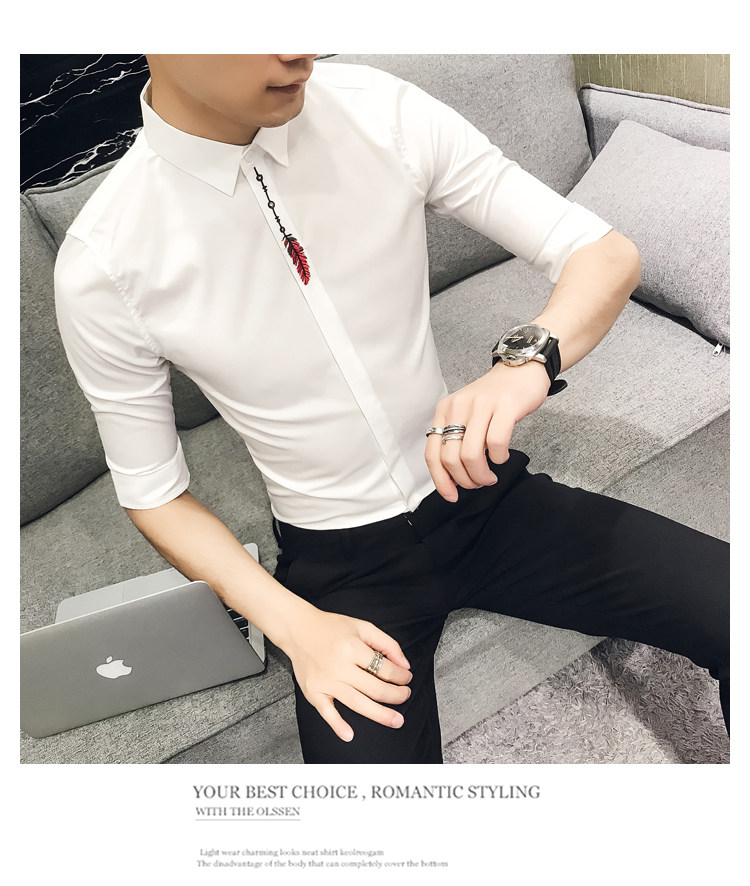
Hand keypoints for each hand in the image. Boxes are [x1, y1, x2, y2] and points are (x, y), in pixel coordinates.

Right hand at [284, 606, 412, 741]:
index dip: (401, 676)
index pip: (385, 669)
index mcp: (352, 648)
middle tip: (405, 696)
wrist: (298, 629)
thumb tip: (404, 665)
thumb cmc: (331, 627)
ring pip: (358, 703)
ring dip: (380, 714)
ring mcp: (326, 681)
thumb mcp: (362, 627)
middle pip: (375, 689)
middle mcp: (339, 666)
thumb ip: (386, 643)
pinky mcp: (313, 691)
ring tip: (396, 720)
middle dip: (396, 695)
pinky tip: (349, 735)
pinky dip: (337, 725)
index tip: (407, 678)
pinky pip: (327, 712)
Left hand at [426, 360, 549, 500]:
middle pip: (451, 458)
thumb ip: (457, 439)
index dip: (440, 480)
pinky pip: (496, 442)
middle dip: (465, 480)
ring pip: (471, 454)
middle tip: (479, 483)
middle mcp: (458, 407)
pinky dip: (499, 457)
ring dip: (482, 475)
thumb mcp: (466, 414)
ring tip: (490, 476)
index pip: (432, 454)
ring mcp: (481, 405)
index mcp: (444, 411)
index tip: (452, 496)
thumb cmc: (494, 398)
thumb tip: (453, 477)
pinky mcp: (505, 406)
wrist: (521, 369)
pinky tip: (502, 457)